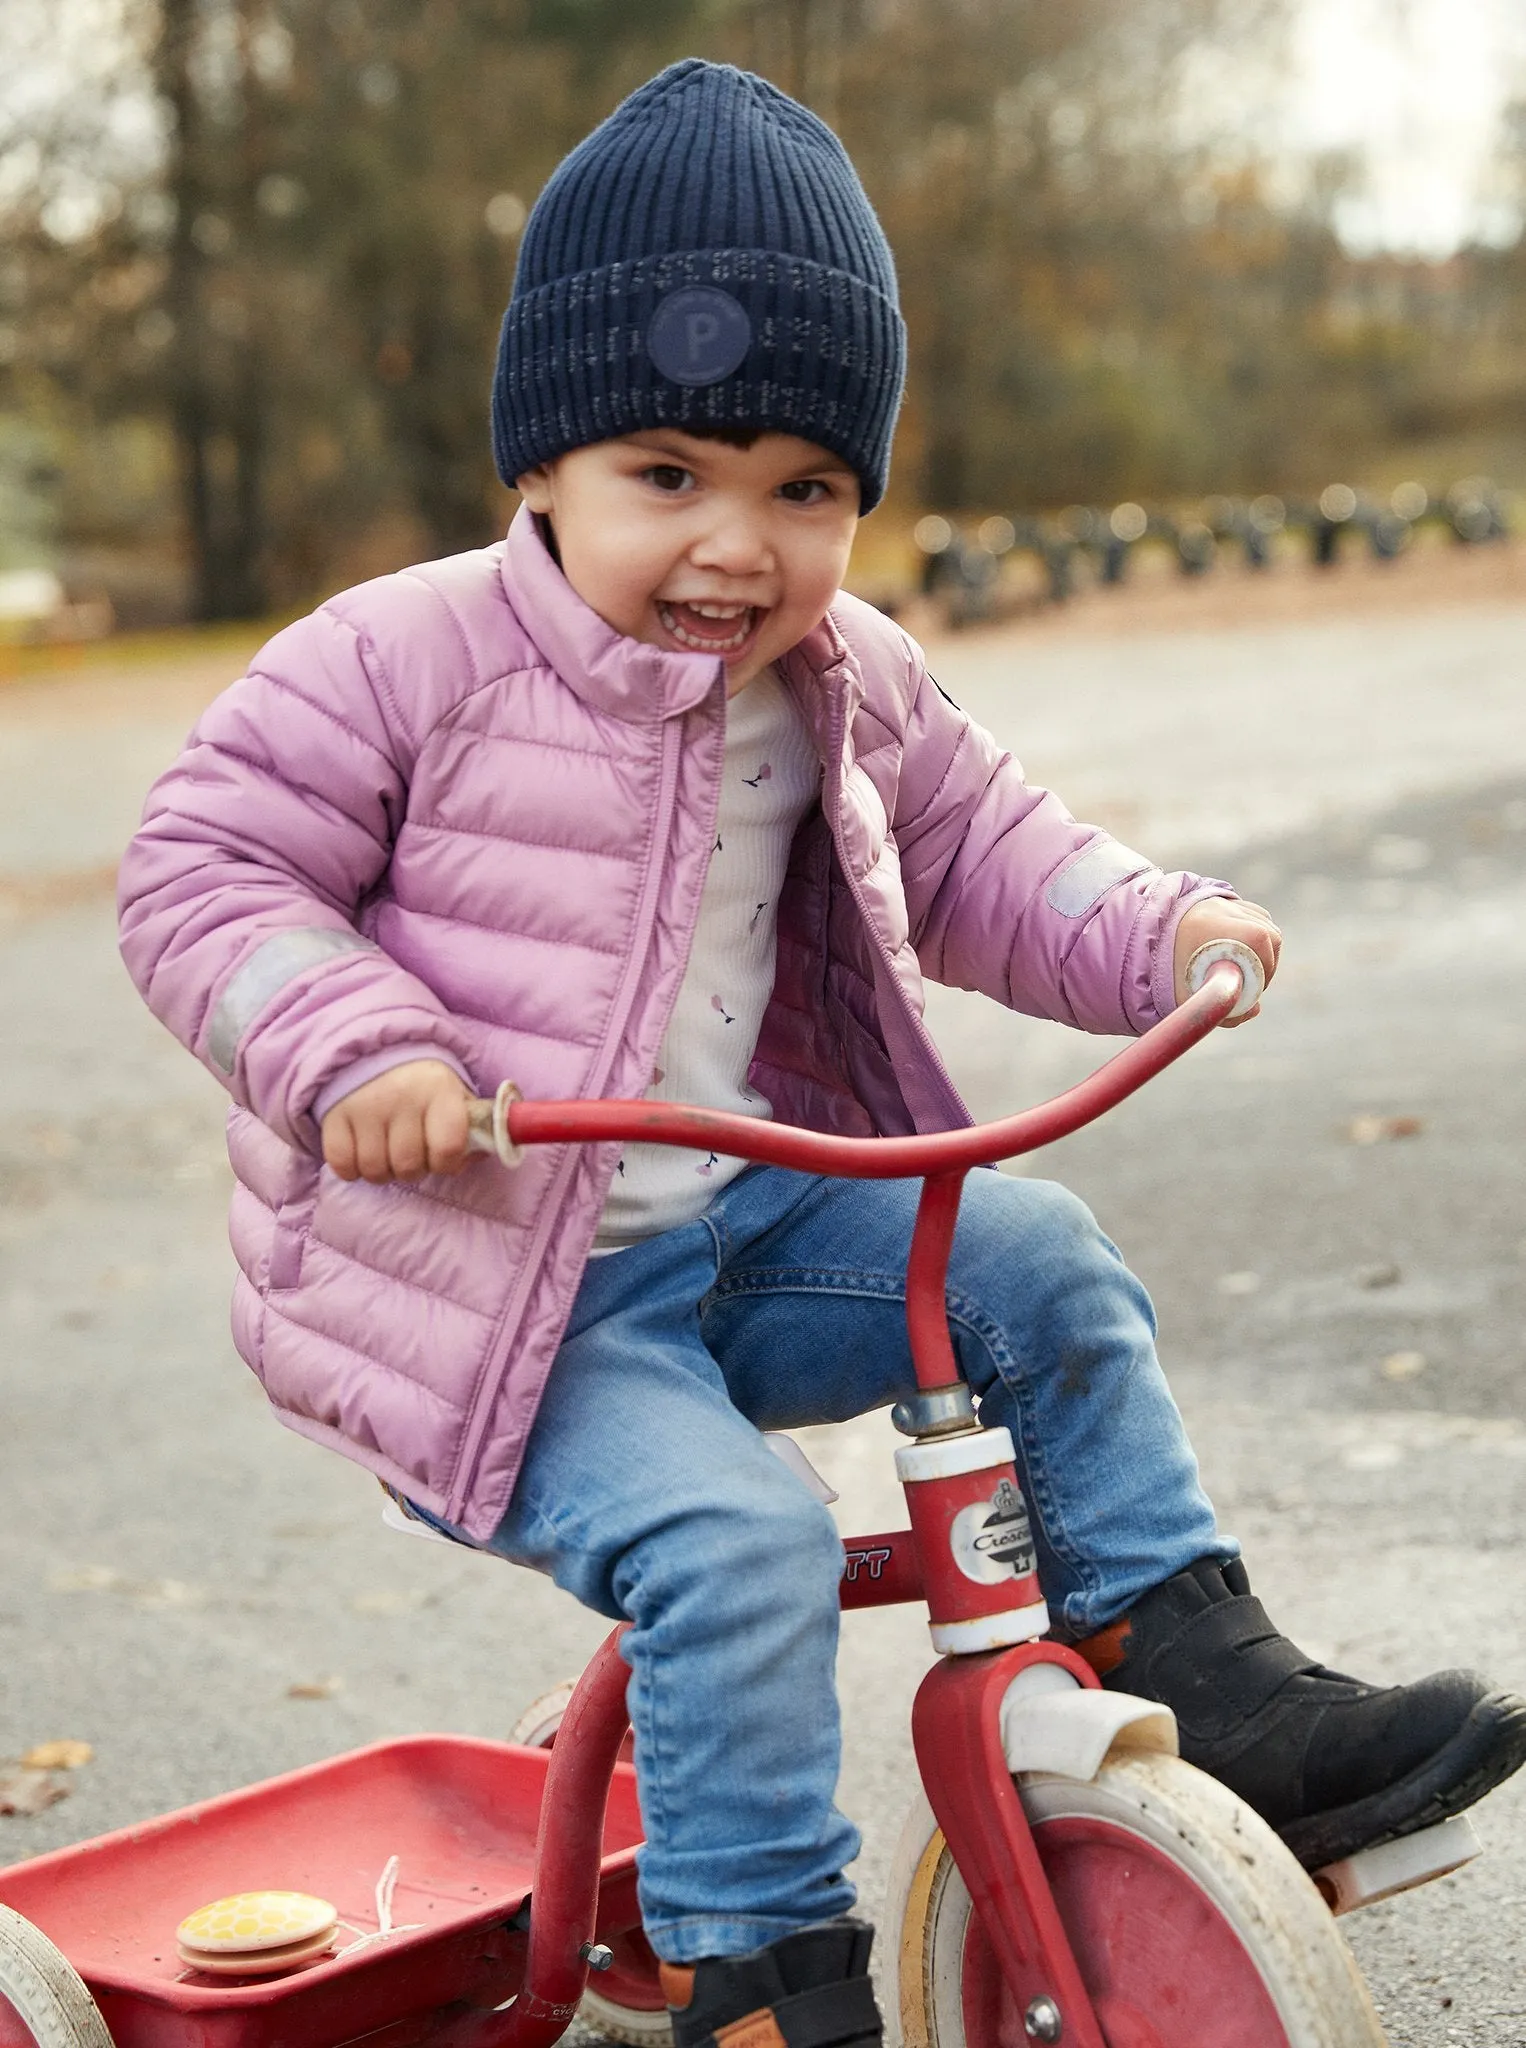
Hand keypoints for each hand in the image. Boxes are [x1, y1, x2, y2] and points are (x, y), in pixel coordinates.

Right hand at [321, 1059, 472, 1181]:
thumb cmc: (423, 1086)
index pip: (448, 1149)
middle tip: (411, 1154)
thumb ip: (473, 1128)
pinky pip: (342, 1164)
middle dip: (413, 1170)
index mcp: (439, 1091)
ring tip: (387, 1153)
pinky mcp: (334, 1115)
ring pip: (375, 1170)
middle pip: (408, 1167)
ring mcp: (365, 1106)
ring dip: (382, 1171)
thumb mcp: (455, 1096)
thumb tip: (480, 1155)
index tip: (441, 1157)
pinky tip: (361, 1154)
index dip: (446, 1163)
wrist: (376, 1050)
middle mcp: (402, 1097)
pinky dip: (352, 1168)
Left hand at [1172, 898, 1281, 1026]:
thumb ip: (1220, 1009)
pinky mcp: (1226, 903)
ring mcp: (1223, 902)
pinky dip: (1258, 940)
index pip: (1258, 938)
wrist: (1141, 944)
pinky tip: (1242, 957)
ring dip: (1264, 952)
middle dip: (1268, 964)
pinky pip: (1258, 919)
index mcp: (1207, 924)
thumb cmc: (1160, 973)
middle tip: (1254, 986)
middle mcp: (1218, 907)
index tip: (1255, 989)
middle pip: (1268, 932)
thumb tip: (1254, 1009)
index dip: (1265, 967)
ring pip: (1266, 925)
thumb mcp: (1185, 996)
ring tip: (1248, 974)